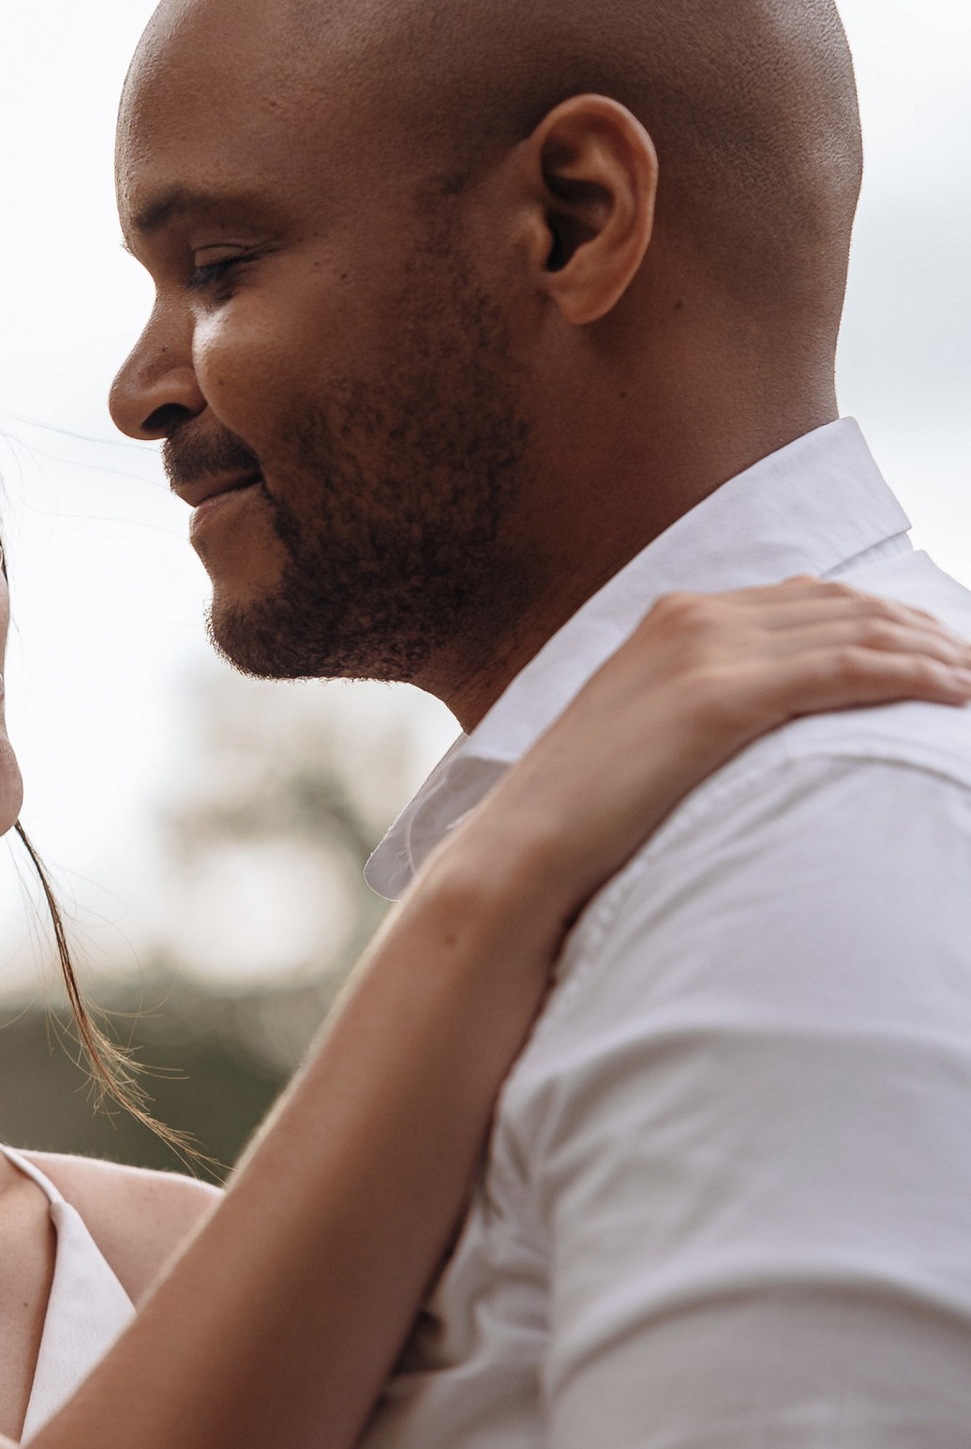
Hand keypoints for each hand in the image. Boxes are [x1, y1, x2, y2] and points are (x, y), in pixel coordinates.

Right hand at [455, 577, 970, 921]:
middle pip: (845, 604)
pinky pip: (847, 671)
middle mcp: (694, 617)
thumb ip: (698, 707)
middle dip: (925, 629)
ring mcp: (705, 650)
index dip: (884, 619)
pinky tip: (958, 694)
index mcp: (674, 618)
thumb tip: (764, 723)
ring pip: (859, 630)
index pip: (810, 598)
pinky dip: (914, 676)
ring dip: (936, 651)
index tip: (935, 650)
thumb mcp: (641, 738)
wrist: (521, 850)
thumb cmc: (580, 819)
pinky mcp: (720, 698)